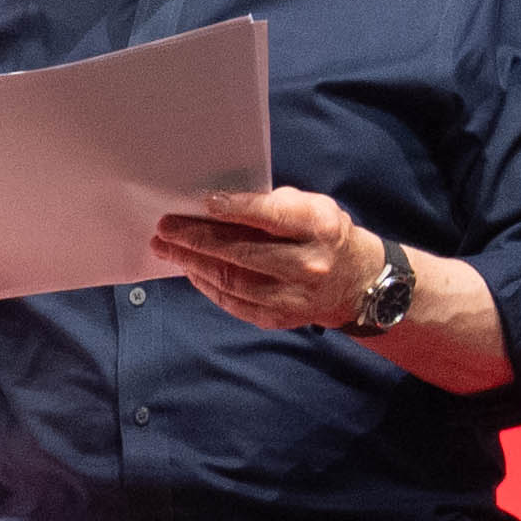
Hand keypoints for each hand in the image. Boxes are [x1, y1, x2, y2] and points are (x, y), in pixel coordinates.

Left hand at [155, 185, 386, 331]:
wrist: (355, 281)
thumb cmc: (322, 234)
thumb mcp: (311, 207)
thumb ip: (272, 205)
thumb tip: (217, 205)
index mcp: (318, 228)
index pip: (272, 217)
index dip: (236, 208)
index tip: (205, 201)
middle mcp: (308, 264)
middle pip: (242, 253)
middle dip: (197, 239)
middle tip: (165, 228)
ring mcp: (293, 296)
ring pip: (232, 280)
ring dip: (193, 263)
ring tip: (166, 248)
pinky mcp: (279, 318)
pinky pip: (234, 302)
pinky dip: (207, 285)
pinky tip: (190, 270)